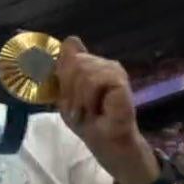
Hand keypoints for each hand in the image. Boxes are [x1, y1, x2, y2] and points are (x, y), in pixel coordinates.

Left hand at [54, 36, 156, 183]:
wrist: (106, 144)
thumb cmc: (89, 122)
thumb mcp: (68, 96)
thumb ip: (66, 70)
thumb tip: (70, 40)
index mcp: (92, 65)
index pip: (71, 50)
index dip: (62, 70)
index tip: (64, 93)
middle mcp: (104, 63)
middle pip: (74, 61)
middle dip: (69, 89)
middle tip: (78, 109)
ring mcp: (114, 71)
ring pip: (83, 70)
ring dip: (78, 98)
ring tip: (87, 112)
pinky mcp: (121, 81)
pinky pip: (94, 80)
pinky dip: (88, 99)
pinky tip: (96, 111)